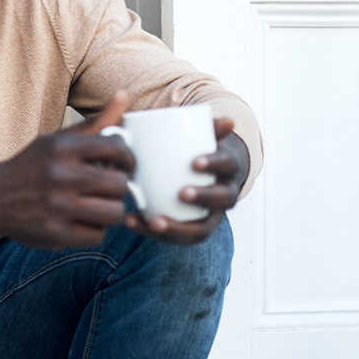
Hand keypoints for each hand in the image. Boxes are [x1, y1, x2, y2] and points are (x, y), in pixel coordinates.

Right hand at [0, 91, 134, 248]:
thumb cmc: (32, 167)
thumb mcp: (57, 140)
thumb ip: (95, 122)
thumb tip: (124, 95)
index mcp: (62, 148)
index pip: (117, 148)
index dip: (127, 157)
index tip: (122, 164)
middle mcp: (60, 176)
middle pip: (120, 184)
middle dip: (119, 186)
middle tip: (109, 187)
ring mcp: (57, 207)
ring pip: (114, 213)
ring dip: (110, 210)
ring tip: (99, 205)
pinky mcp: (55, 233)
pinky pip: (97, 235)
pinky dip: (93, 229)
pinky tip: (81, 220)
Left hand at [124, 116, 244, 244]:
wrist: (200, 171)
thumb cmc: (194, 149)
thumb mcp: (199, 135)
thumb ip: (203, 125)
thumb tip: (227, 120)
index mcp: (227, 167)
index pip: (226, 165)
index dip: (213, 164)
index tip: (193, 162)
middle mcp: (224, 195)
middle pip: (222, 200)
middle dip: (203, 198)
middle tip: (181, 193)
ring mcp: (208, 216)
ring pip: (200, 229)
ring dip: (177, 228)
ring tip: (153, 221)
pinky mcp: (188, 229)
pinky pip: (174, 237)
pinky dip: (152, 232)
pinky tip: (131, 221)